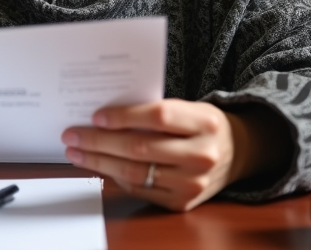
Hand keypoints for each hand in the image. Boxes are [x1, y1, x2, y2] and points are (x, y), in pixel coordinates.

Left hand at [60, 99, 279, 211]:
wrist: (237, 153)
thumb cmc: (203, 126)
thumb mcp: (191, 108)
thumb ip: (157, 112)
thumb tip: (106, 116)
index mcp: (205, 122)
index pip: (158, 117)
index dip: (124, 116)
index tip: (96, 116)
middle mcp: (201, 154)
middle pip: (140, 148)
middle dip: (99, 141)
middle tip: (73, 135)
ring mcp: (193, 182)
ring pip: (135, 172)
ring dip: (99, 161)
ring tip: (77, 152)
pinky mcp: (183, 202)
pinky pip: (140, 189)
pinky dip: (115, 176)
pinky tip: (100, 165)